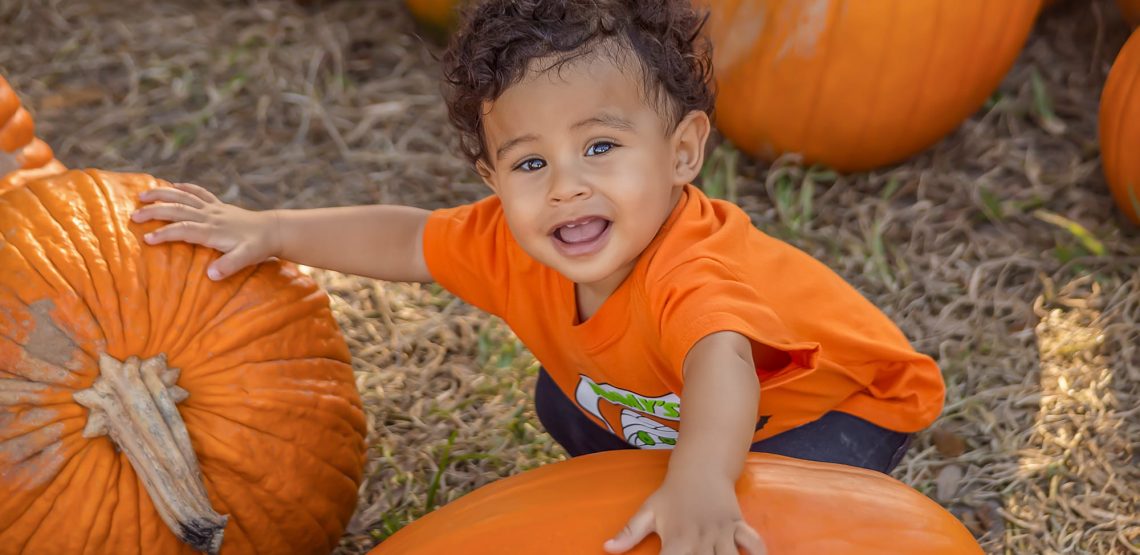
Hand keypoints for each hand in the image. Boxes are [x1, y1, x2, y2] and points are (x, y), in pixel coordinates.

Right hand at [132, 182, 279, 279]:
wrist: (273, 231)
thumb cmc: (258, 246)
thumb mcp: (246, 259)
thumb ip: (229, 266)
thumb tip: (210, 275)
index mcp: (213, 230)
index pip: (184, 230)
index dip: (165, 234)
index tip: (147, 239)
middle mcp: (210, 216)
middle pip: (178, 210)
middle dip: (155, 212)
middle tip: (134, 216)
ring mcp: (214, 208)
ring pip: (184, 197)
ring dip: (163, 194)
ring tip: (142, 195)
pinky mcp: (218, 205)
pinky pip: (199, 192)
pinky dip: (185, 188)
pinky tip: (173, 185)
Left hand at [604, 473, 764, 554]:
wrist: (701, 465)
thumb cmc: (672, 494)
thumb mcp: (648, 511)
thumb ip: (629, 533)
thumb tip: (606, 547)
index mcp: (677, 540)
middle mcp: (701, 539)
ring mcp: (722, 533)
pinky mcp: (739, 526)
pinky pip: (755, 543)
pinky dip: (759, 553)